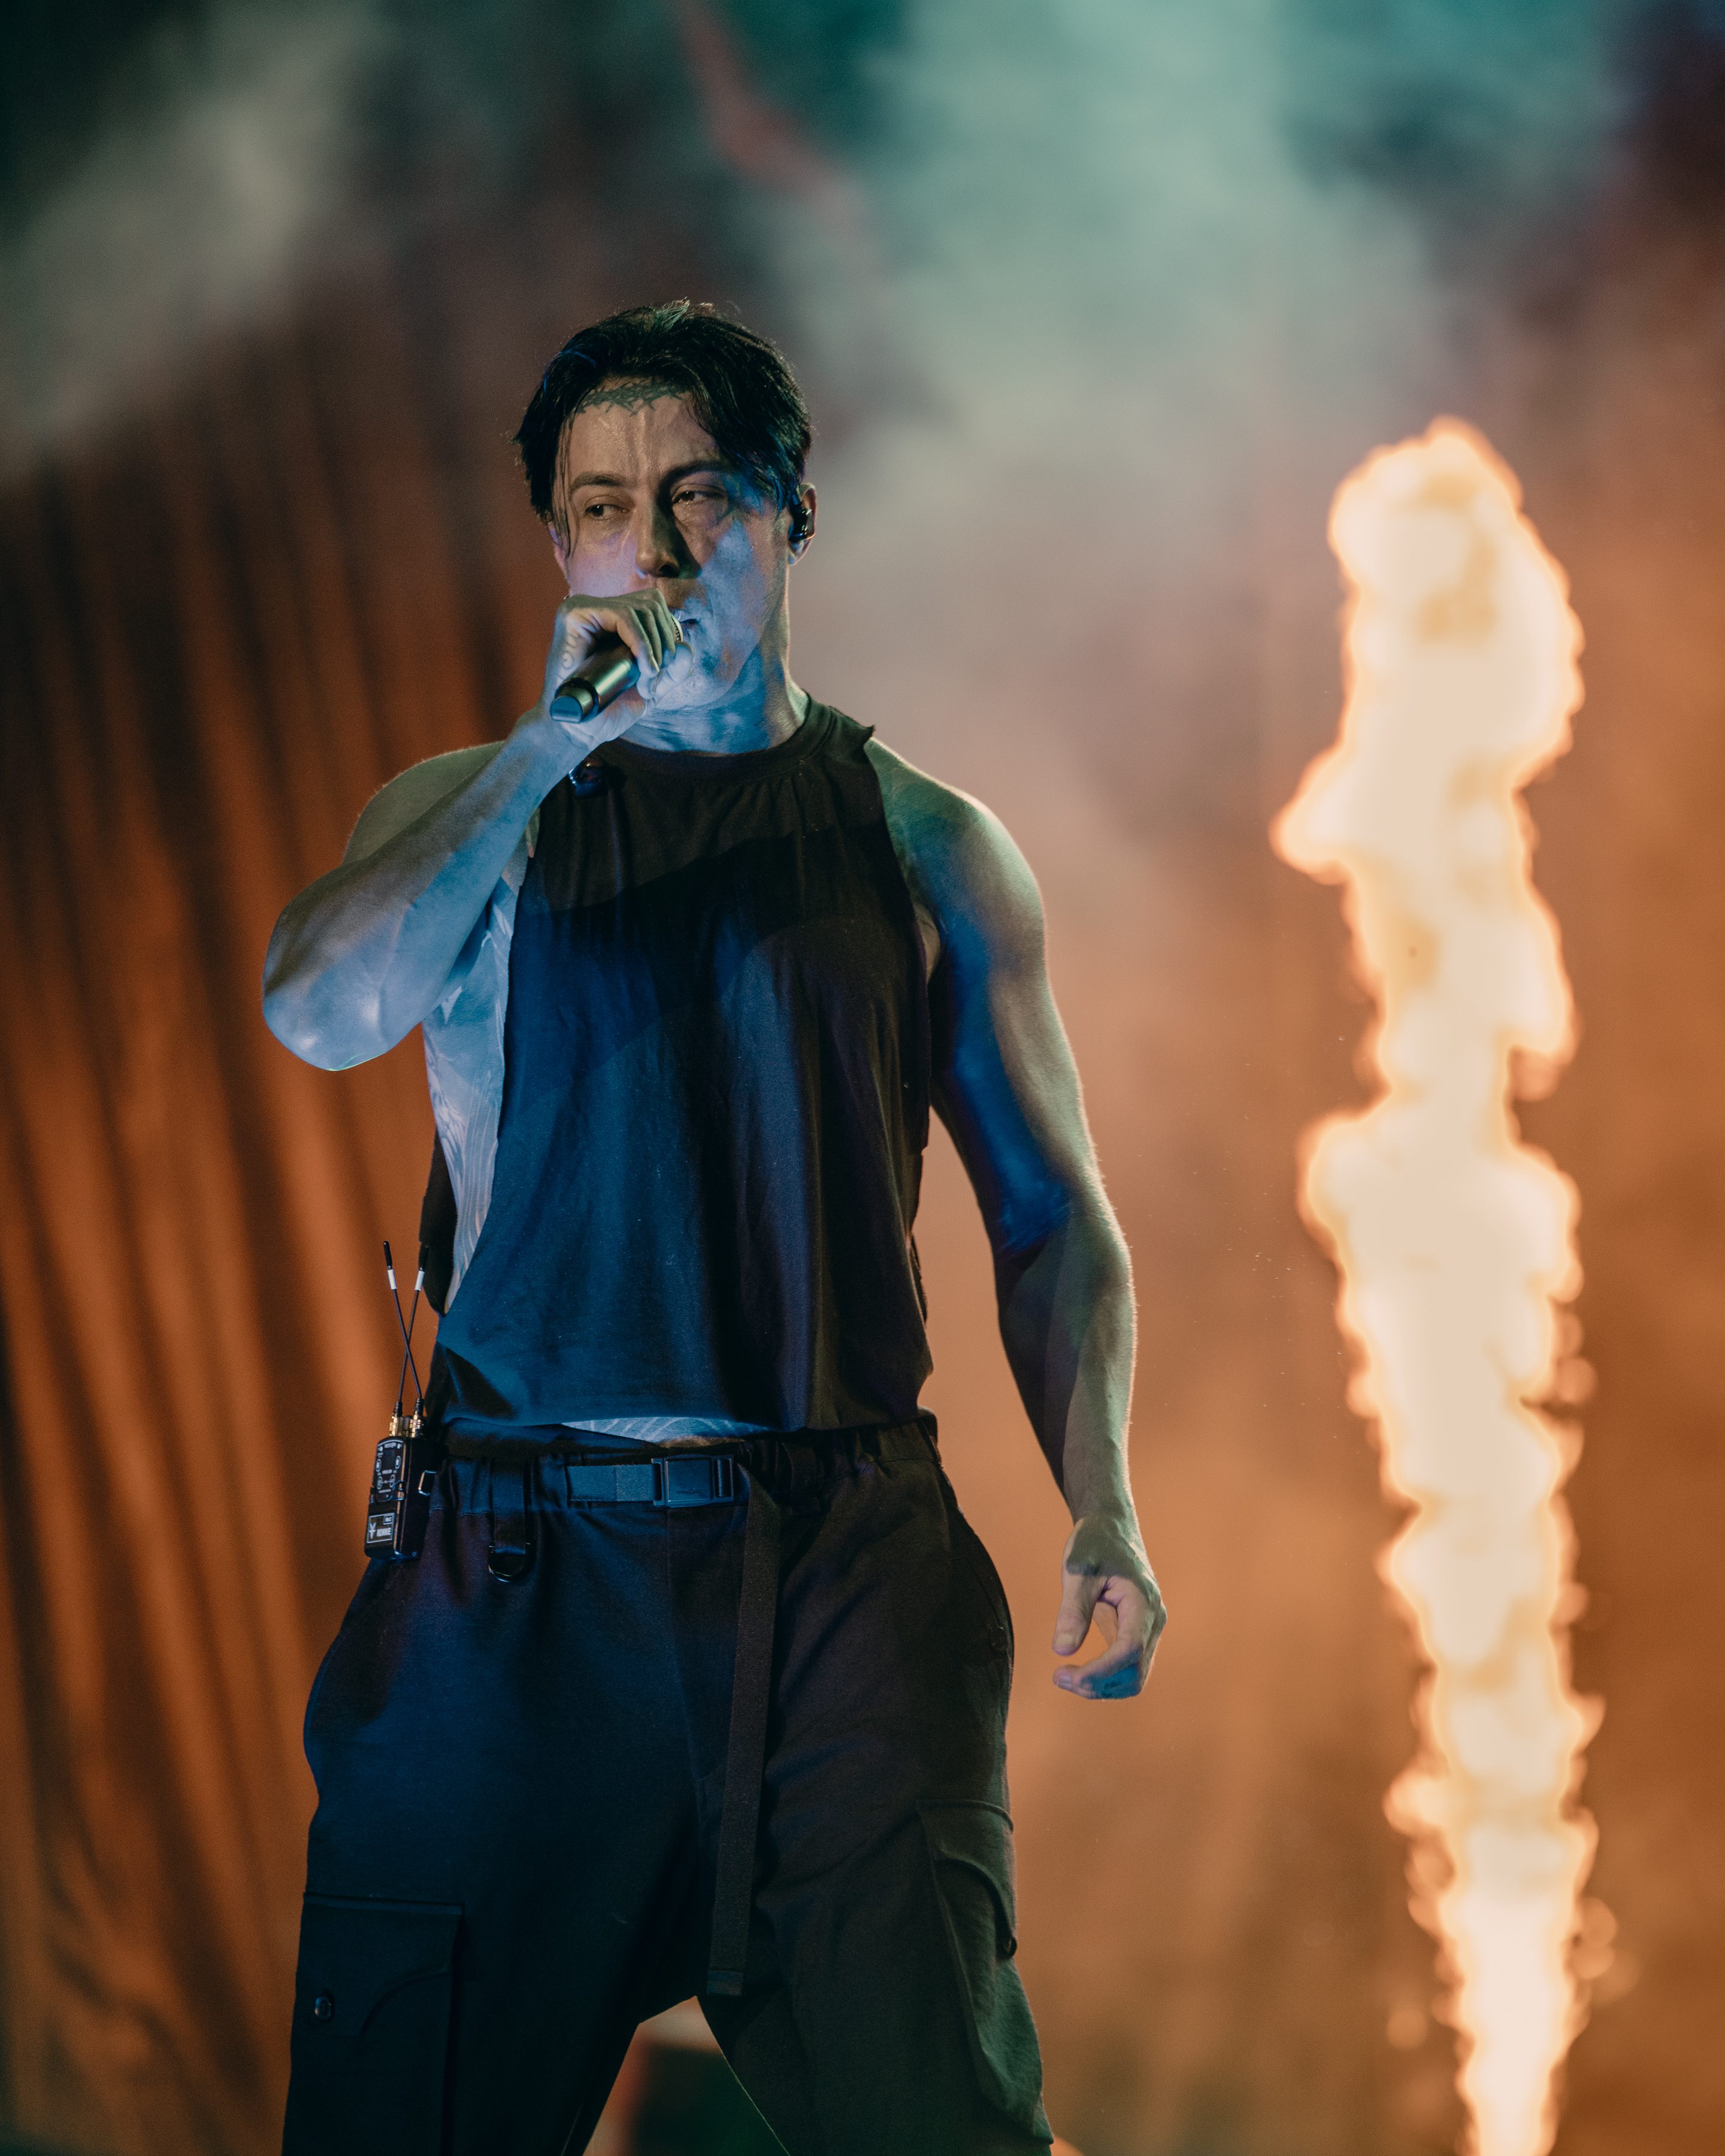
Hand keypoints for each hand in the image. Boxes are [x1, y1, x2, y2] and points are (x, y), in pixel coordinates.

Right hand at [536, 588, 684, 727]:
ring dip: (654, 647)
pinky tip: (644, 667)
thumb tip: (687, 648)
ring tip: (646, 679)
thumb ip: (672, 670)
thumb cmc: (608, 709)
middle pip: (652, 603)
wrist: (577, 730)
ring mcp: (583, 607)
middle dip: (664, 643)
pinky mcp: (574, 613)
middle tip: (652, 680)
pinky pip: (624, 616)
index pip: (655, 607)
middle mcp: (597, 608)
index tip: (660, 675)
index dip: (668, 637)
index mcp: (612, 619)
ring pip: (641, 608)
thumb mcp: (651, 688)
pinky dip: (641, 642)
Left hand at [1052, 1513, 1165, 1698]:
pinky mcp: (1137, 1633)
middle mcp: (1153, 1620)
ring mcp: (1148, 1628)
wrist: (1111, 1528)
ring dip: (1102, 1686)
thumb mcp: (1078, 1570)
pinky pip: (1128, 1667)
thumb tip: (1062, 1649)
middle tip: (1059, 1677)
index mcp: (1143, 1602)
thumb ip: (1073, 1609)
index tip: (1064, 1674)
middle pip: (1135, 1671)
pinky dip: (1105, 1678)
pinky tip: (1078, 1673)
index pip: (1129, 1650)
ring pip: (1134, 1676)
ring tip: (1065, 1677)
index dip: (1100, 1670)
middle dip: (1098, 1683)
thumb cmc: (1095, 1543)